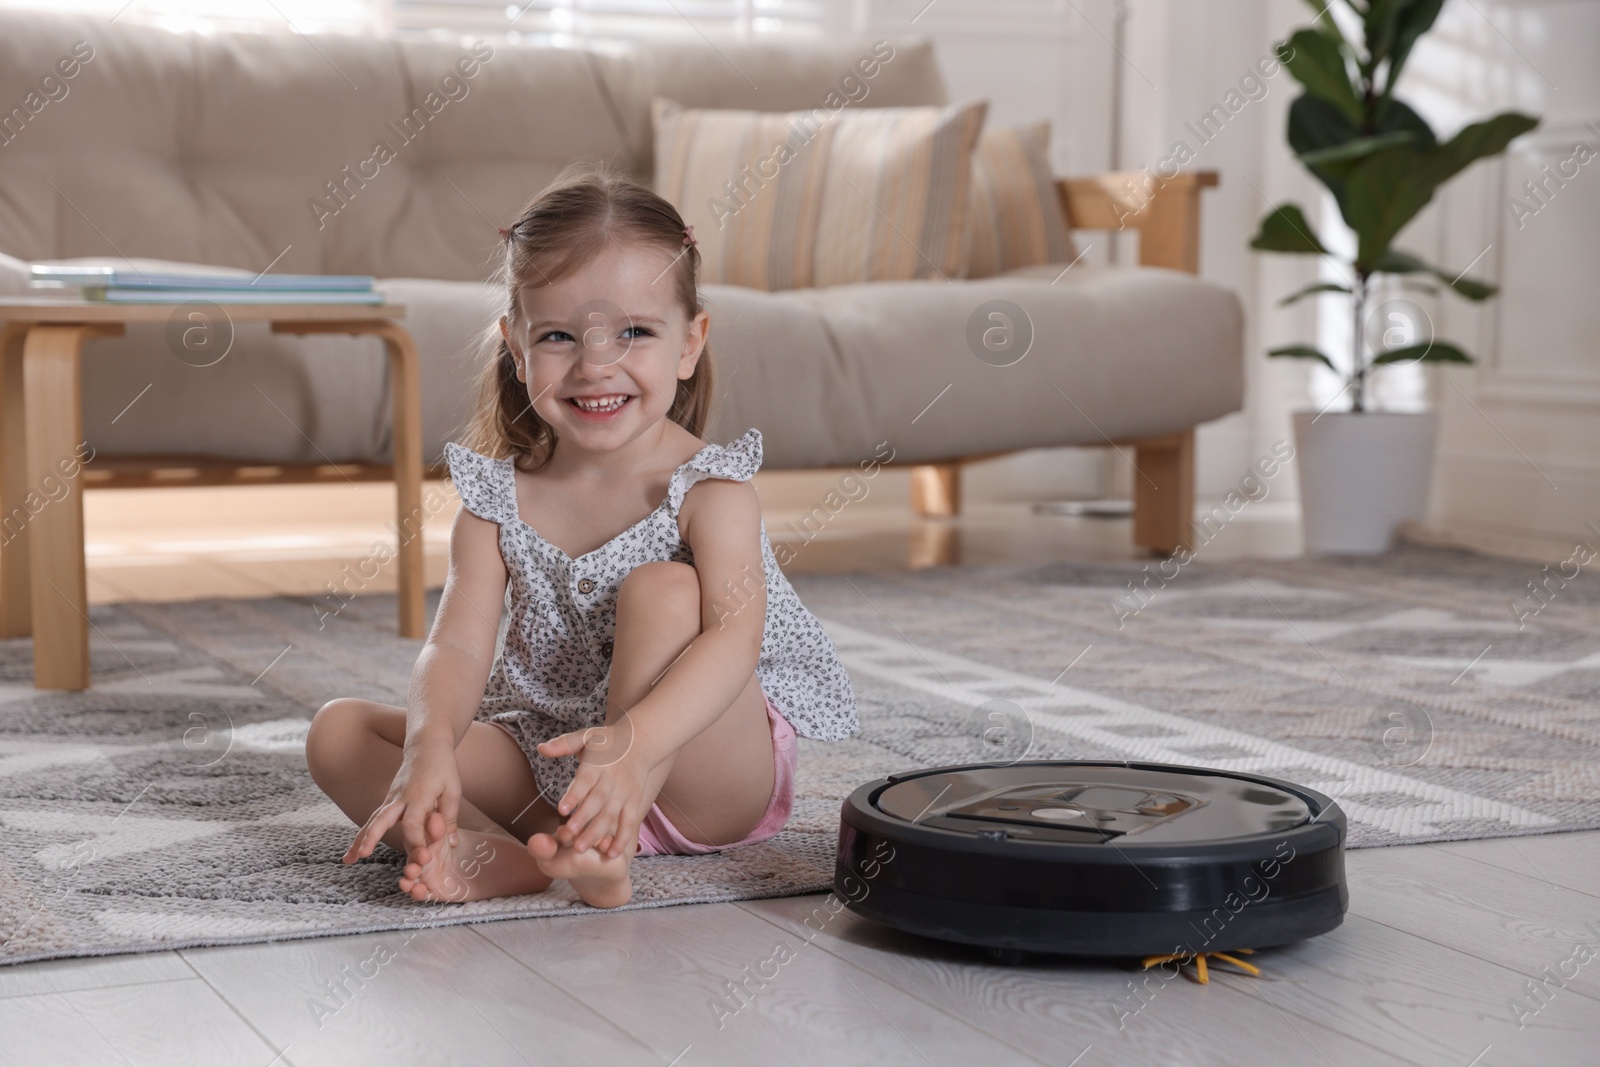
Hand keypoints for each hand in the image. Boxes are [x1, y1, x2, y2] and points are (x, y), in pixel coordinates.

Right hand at [343, 734, 461, 863]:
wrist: (426, 745)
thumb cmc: (443, 767)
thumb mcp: (453, 789)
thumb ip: (450, 817)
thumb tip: (451, 845)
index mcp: (418, 795)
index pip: (413, 822)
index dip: (417, 841)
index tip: (424, 858)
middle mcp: (400, 797)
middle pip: (382, 818)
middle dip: (373, 837)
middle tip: (363, 854)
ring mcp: (391, 799)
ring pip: (373, 820)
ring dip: (360, 840)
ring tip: (347, 860)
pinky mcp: (388, 802)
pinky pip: (374, 820)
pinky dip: (363, 835)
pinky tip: (353, 852)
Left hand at [537, 715, 656, 858]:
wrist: (641, 742)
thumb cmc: (607, 741)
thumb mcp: (586, 736)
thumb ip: (564, 744)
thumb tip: (541, 748)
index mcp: (598, 764)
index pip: (585, 781)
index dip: (574, 795)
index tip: (561, 810)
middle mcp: (612, 780)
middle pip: (597, 802)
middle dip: (583, 820)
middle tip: (568, 837)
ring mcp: (624, 793)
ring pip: (611, 815)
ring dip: (597, 833)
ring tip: (580, 849)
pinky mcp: (634, 802)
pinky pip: (629, 822)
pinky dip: (622, 838)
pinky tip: (611, 853)